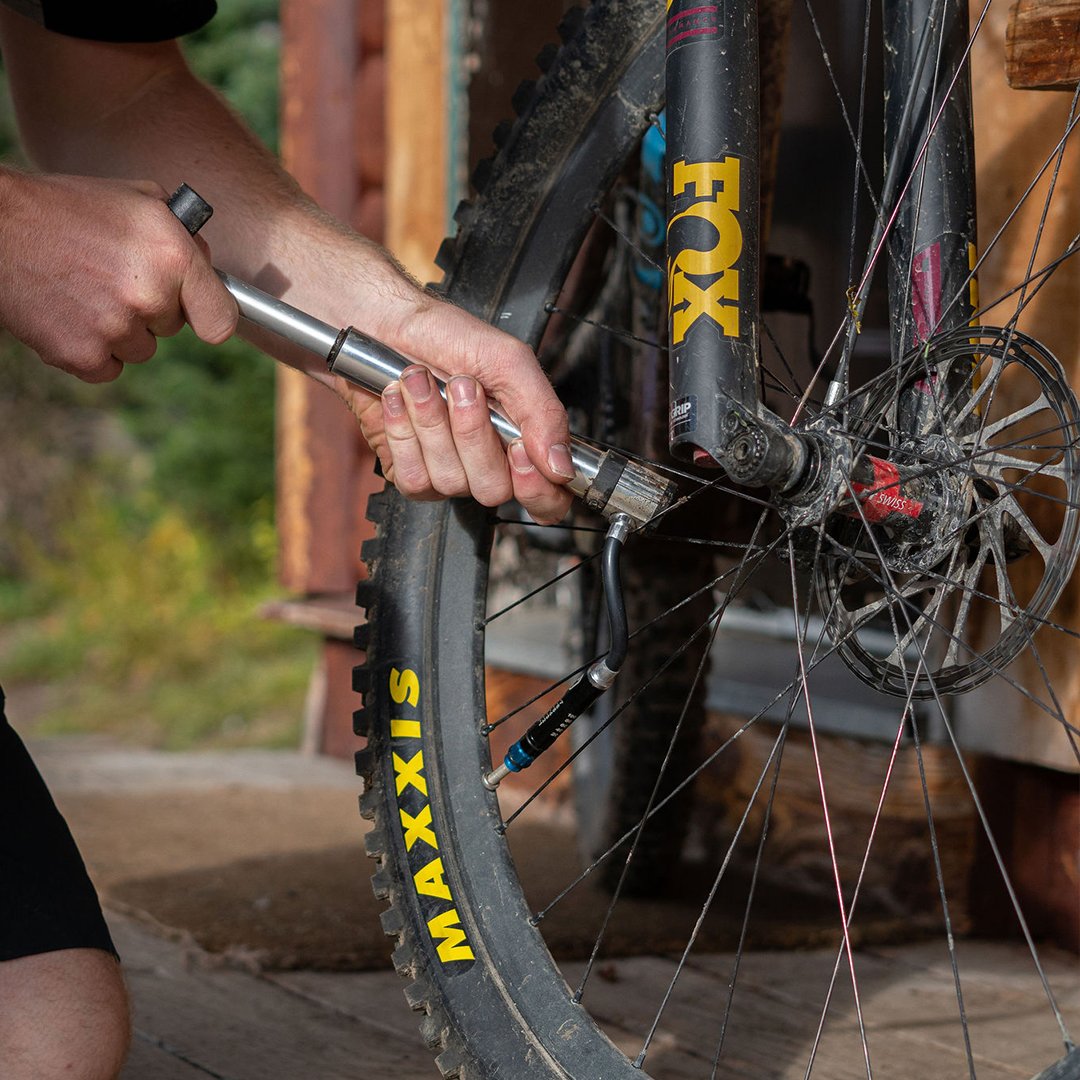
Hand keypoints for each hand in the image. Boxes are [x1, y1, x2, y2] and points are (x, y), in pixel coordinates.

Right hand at [0, 172, 236, 380]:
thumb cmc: (69, 209)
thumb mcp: (139, 201)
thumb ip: (183, 236)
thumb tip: (208, 268)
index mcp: (172, 256)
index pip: (222, 319)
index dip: (211, 316)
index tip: (201, 315)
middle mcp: (150, 296)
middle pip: (172, 328)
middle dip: (151, 308)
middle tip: (113, 276)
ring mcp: (115, 329)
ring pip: (140, 349)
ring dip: (121, 330)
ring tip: (86, 290)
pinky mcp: (81, 355)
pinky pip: (108, 369)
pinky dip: (92, 350)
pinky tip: (71, 314)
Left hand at [339, 266, 573, 524]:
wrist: (385, 324)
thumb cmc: (447, 337)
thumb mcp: (509, 362)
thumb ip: (543, 414)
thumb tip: (563, 467)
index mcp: (523, 439)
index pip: (548, 498)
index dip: (536, 488)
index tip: (518, 450)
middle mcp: (488, 463)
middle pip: (494, 490)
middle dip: (472, 434)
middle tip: (461, 387)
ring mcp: (448, 472)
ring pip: (450, 481)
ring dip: (432, 422)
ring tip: (422, 380)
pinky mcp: (409, 473)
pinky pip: (414, 478)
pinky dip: (403, 432)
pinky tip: (399, 400)